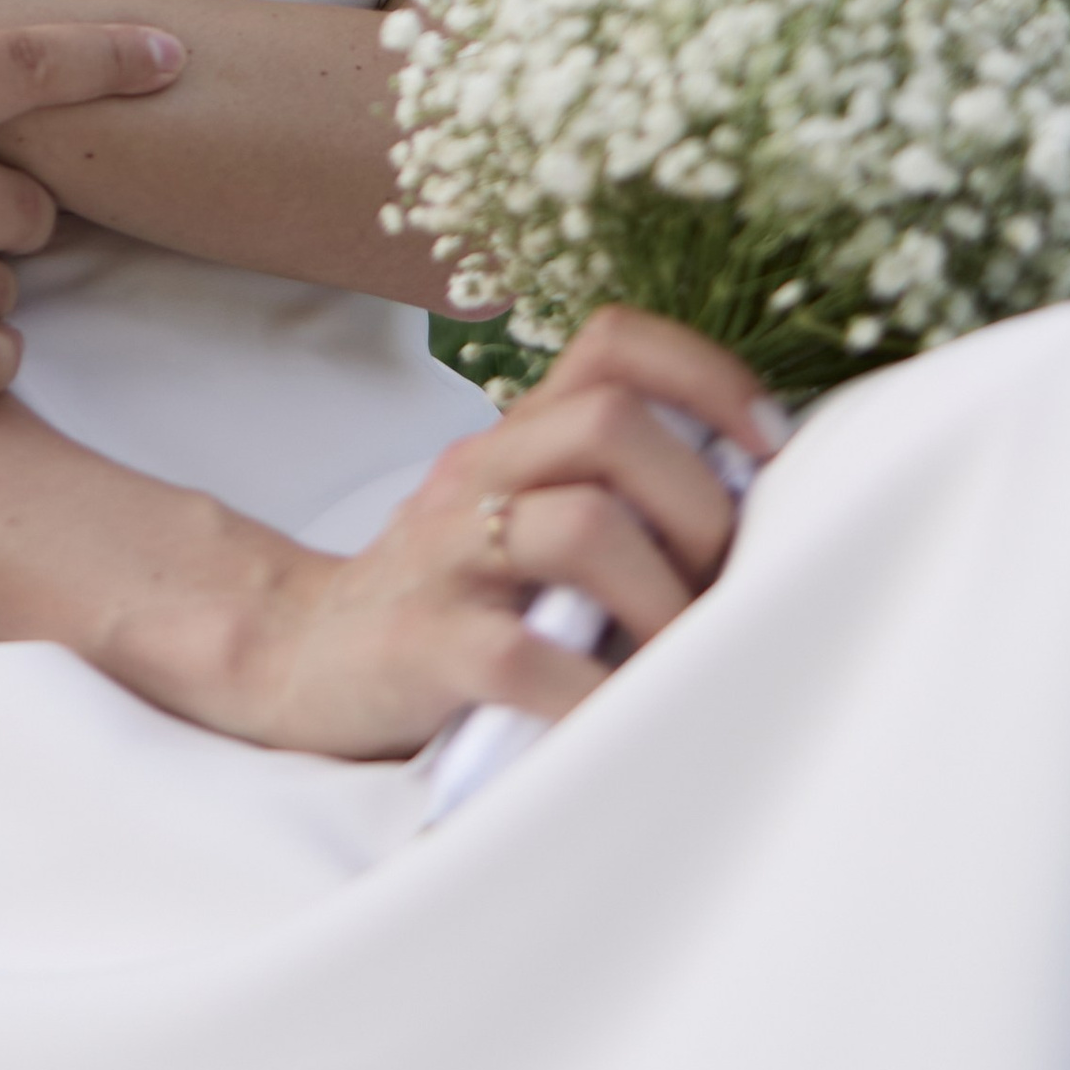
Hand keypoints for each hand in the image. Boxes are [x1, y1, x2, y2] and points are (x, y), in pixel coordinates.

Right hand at [201, 309, 785, 759]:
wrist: (301, 652)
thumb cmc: (450, 595)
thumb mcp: (520, 520)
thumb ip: (610, 499)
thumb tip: (756, 519)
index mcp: (517, 437)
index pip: (614, 344)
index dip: (708, 377)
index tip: (769, 451)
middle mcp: (482, 472)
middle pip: (612, 423)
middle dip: (699, 504)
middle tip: (718, 586)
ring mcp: (450, 554)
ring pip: (583, 525)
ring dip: (663, 601)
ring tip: (679, 661)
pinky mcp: (426, 646)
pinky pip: (526, 658)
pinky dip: (595, 696)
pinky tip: (620, 726)